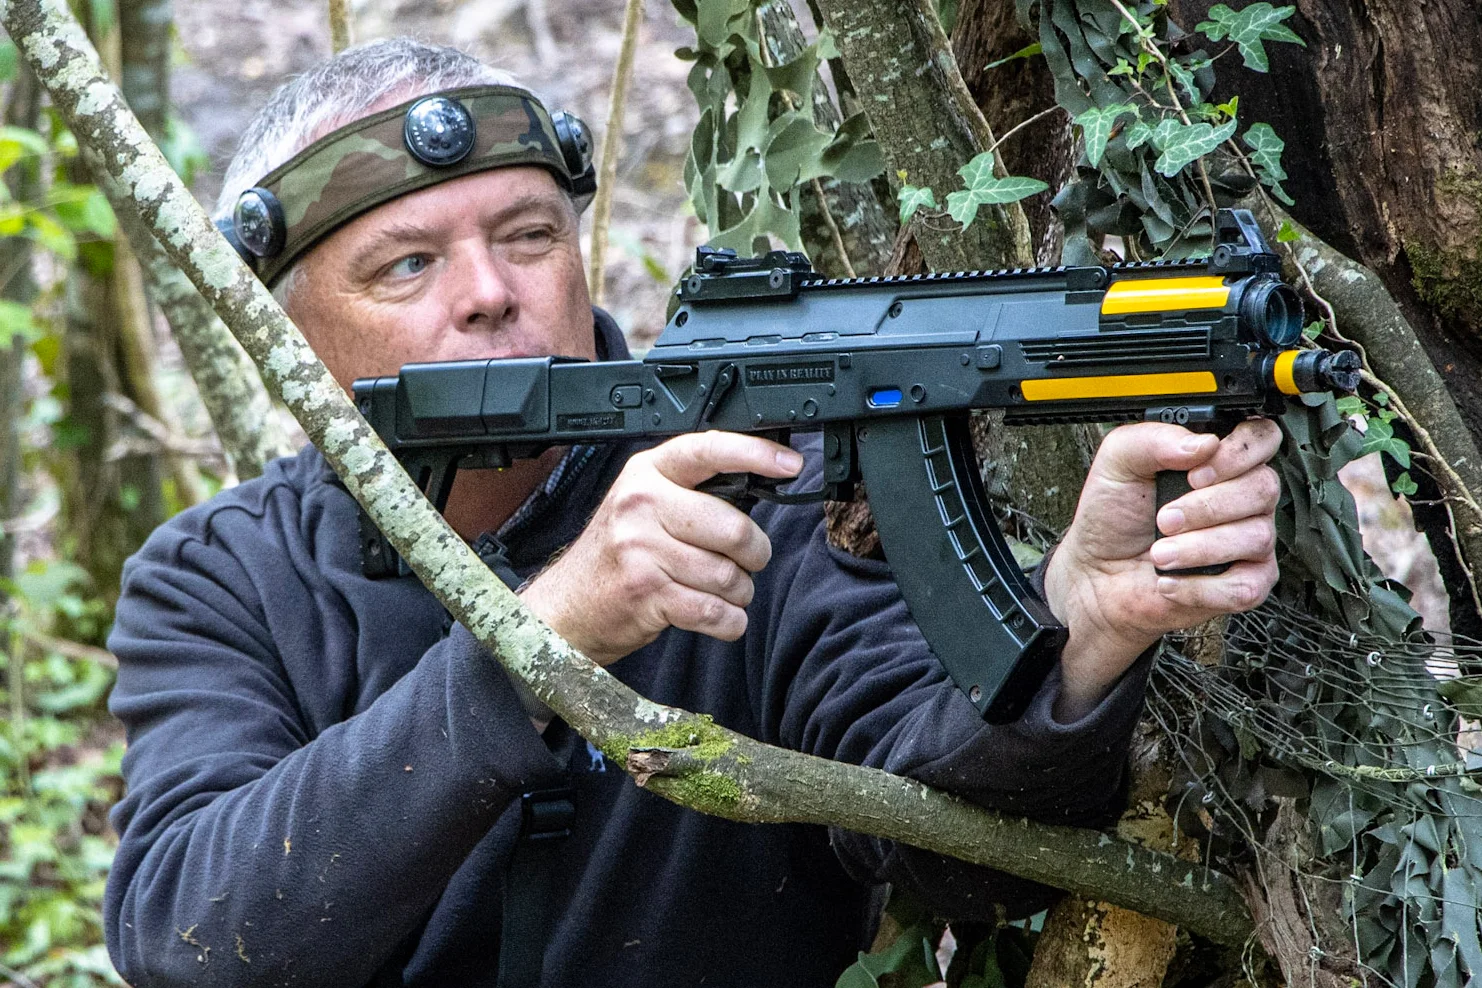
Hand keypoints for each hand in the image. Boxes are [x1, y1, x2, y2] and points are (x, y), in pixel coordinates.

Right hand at [519, 432, 802, 664]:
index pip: (708, 450)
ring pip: (729, 576)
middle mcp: (641, 504)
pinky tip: (718, 616)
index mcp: (646, 473)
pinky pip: (715, 611)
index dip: (755, 454)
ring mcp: (641, 550)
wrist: (567, 606)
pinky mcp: (647, 593)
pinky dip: (728, 621)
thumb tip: (760, 481)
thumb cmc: (615, 556)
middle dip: (755, 553)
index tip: (790, 464)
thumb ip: (691, 491)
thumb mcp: (644, 504)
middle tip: (747, 561)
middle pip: (734, 528)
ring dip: (738, 592)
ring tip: (719, 590)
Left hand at [1042, 419, 1282, 718]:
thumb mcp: (1113, 464)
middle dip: (1210, 501)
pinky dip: (1205, 580)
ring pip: (1259, 533)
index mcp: (1219, 462)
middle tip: (1166, 515)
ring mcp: (1250, 546)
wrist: (1093, 583)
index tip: (1200, 463)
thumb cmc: (1107, 525)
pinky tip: (1174, 577)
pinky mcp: (1244, 587)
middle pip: (1266, 486)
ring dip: (1199, 542)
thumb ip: (1150, 438)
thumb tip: (1201, 441)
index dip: (1242, 447)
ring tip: (1159, 550)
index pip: (1266, 436)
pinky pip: (1249, 579)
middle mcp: (1242, 501)